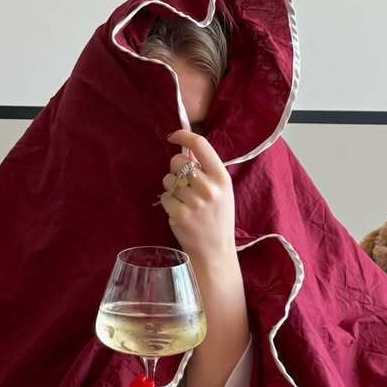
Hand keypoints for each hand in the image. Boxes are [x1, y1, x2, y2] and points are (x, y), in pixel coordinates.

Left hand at [159, 129, 235, 267]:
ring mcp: (194, 202)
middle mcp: (209, 188)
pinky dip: (168, 203)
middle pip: (178, 161)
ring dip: (172, 188)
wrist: (215, 250)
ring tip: (184, 201)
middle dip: (176, 169)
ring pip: (168, 179)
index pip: (200, 145)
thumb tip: (186, 148)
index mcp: (222, 177)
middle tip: (184, 184)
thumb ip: (207, 169)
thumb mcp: (222, 190)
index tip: (173, 136)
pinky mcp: (180, 215)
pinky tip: (179, 211)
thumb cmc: (218, 217)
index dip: (183, 135)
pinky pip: (164, 197)